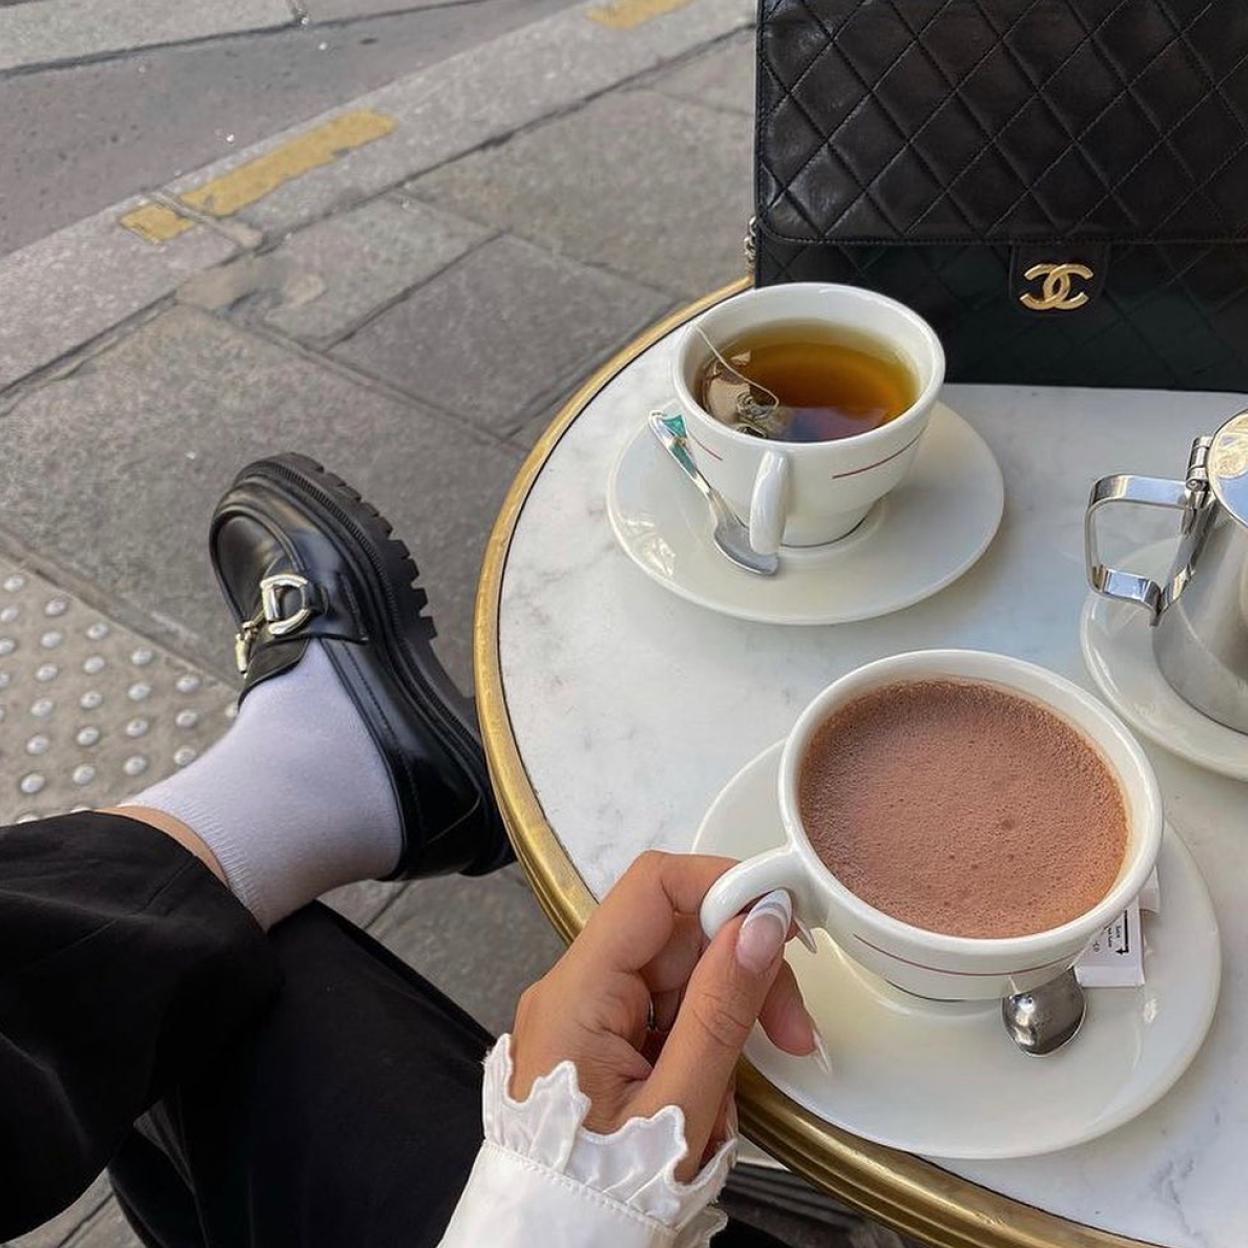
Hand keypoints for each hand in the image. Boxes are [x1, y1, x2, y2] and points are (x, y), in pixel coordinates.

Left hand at [510, 851, 821, 1180]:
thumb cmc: (603, 1198)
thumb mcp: (680, 1107)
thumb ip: (723, 1009)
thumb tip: (760, 923)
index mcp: (578, 993)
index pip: (652, 888)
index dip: (722, 885)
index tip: (783, 912)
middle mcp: (572, 990)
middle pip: (675, 935)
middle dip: (741, 971)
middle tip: (791, 1029)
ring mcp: (583, 1016)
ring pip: (677, 976)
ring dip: (726, 1020)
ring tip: (733, 1094)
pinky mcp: (596, 1042)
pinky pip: (663, 1014)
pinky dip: (700, 1043)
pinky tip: (708, 1096)